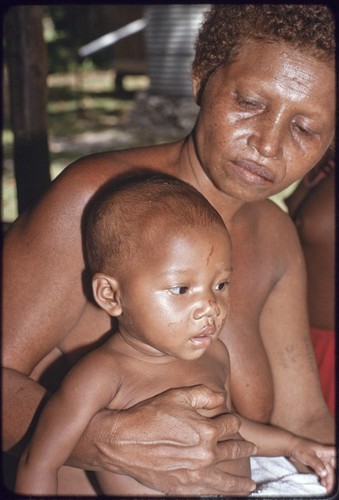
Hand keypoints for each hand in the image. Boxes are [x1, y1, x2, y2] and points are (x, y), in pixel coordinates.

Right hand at [92, 385, 255, 494]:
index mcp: (207, 431)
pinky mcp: (182, 488)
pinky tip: (227, 495)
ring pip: (227, 480)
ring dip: (241, 483)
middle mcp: (206, 455)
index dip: (232, 419)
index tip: (230, 418)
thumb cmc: (149, 415)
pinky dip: (222, 494)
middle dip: (244, 447)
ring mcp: (195, 475)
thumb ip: (205, 393)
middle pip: (233, 450)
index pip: (231, 423)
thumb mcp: (178, 395)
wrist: (121, 441)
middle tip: (252, 447)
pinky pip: (209, 493)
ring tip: (252, 484)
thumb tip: (222, 398)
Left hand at [289, 438, 335, 492]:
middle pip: (333, 467)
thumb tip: (324, 473)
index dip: (338, 462)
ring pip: (328, 471)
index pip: (336, 455)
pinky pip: (322, 471)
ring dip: (328, 479)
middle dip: (333, 477)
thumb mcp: (308, 456)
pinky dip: (323, 477)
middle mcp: (325, 455)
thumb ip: (316, 464)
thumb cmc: (299, 448)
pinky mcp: (317, 464)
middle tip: (330, 487)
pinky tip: (322, 483)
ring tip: (326, 488)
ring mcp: (321, 460)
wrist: (290, 447)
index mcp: (326, 451)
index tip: (337, 473)